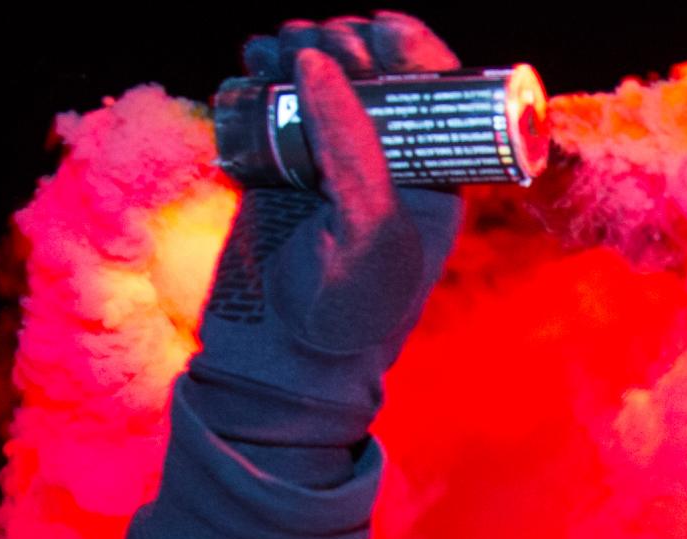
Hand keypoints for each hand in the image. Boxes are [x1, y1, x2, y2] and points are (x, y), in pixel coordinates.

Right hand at [198, 15, 464, 424]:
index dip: (412, 48)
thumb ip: (352, 151)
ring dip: (299, 45)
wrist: (284, 357)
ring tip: (273, 49)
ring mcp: (332, 157)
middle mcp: (387, 159)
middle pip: (374, 69)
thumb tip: (317, 64)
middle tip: (315, 43)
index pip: (435, 91)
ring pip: (323, 74)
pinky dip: (261, 71)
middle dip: (346, 41)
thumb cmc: (347, 314)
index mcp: (432, 176)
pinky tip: (251, 64)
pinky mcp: (283, 162)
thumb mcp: (367, 234)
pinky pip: (275, 98)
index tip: (381, 30)